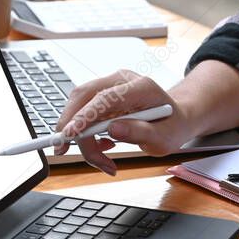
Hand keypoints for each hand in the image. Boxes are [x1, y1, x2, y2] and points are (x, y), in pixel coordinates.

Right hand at [54, 70, 196, 175]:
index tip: (69, 135)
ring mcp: (111, 84)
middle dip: (69, 124)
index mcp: (141, 87)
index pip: (105, 98)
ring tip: (100, 158)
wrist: (175, 118)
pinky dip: (85, 132)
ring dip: (79, 134)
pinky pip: (84, 110)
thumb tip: (113, 130)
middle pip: (84, 95)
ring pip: (79, 104)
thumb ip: (140, 133)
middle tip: (63, 150)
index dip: (84, 116)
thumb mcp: (163, 138)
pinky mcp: (103, 94)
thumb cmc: (171, 126)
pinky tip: (103, 145)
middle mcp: (122, 80)